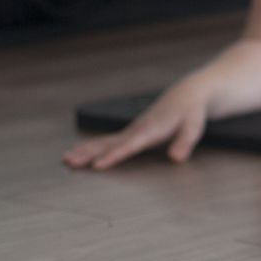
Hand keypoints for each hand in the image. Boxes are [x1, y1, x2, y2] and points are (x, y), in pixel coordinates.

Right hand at [63, 73, 213, 169]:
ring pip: (104, 141)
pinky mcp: (131, 132)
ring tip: (66, 159)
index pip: (129, 145)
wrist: (187, 94)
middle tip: (68, 161)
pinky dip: (92, 147)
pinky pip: (108, 141)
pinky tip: (79, 153)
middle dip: (89, 153)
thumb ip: (185, 142)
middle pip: (109, 143)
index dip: (113, 156)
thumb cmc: (191, 112)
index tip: (97, 165)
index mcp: (151, 129)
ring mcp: (132, 130)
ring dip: (85, 150)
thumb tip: (176, 158)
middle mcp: (137, 130)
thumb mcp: (194, 126)